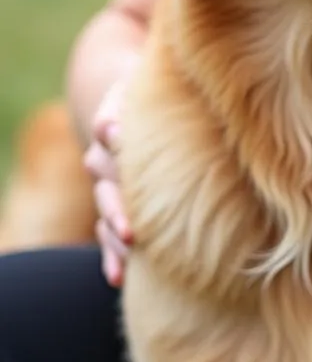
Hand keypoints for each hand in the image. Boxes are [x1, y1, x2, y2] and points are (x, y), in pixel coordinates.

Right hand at [82, 79, 132, 285]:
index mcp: (113, 122)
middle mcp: (104, 157)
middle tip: (133, 223)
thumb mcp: (148, 84)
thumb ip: (136, 100)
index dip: (114, 136)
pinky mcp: (114, 208)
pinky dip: (111, 255)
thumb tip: (112, 129)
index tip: (119, 144)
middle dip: (118, 201)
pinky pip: (107, 234)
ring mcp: (106, 185)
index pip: (110, 129)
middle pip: (105, 178)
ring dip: (115, 229)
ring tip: (130, 245)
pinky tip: (119, 276)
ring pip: (105, 210)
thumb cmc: (158, 96)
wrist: (142, 111)